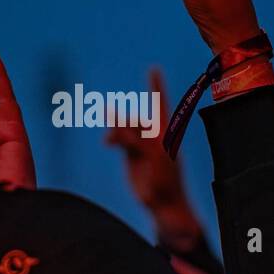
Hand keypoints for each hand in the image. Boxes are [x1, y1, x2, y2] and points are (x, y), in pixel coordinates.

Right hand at [105, 69, 187, 207]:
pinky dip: (113, 138)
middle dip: (124, 121)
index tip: (153, 69)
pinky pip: (121, 140)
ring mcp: (142, 145)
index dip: (156, 87)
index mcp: (165, 134)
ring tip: (108, 140)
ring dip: (117, 130)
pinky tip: (107, 143)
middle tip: (111, 122)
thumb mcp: (154, 160)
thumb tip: (121, 130)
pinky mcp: (132, 155)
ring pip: (126, 129)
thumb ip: (137, 142)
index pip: (160, 105)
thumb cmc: (166, 183)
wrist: (164, 204)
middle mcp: (154, 137)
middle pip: (136, 120)